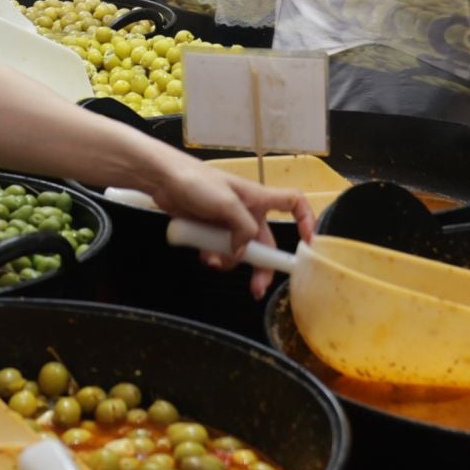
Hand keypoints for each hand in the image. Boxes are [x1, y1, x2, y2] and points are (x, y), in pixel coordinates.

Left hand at [142, 153, 315, 296]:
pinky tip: (203, 256)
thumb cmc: (196, 182)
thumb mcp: (226, 203)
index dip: (306, 220)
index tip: (307, 244)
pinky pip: (219, 251)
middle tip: (256, 289)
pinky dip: (213, 256)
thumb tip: (245, 252)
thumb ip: (242, 228)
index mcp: (257, 199)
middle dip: (261, 267)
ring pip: (239, 251)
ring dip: (230, 261)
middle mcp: (246, 212)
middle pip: (264, 243)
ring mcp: (227, 223)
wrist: (162, 180)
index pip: (293, 203)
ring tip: (213, 260)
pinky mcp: (209, 230)